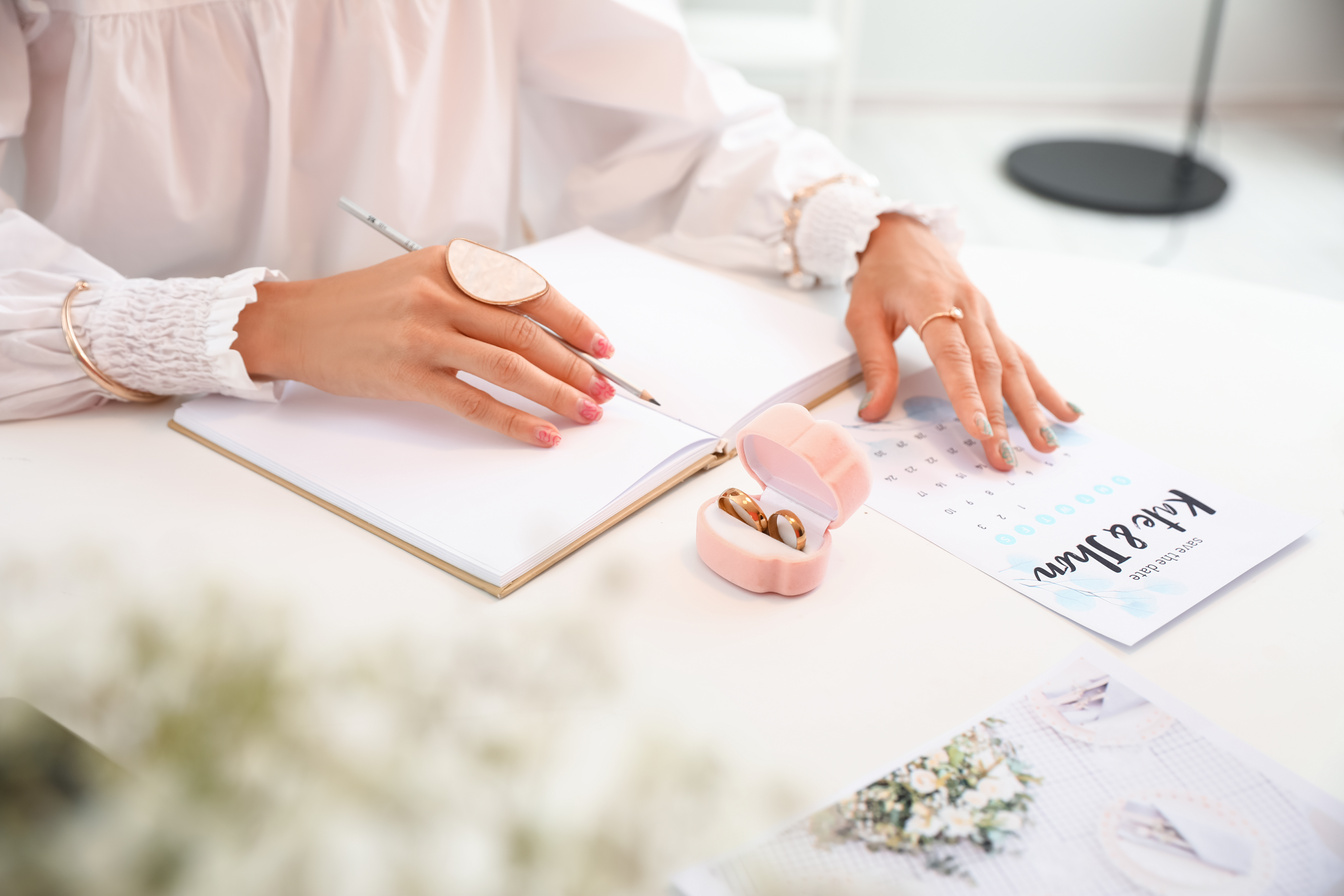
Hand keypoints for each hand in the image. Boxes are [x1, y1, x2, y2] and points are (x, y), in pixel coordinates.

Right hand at [233, 246, 615, 446]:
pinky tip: (541, 434)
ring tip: (586, 412)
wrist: (297, 323)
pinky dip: (515, 421)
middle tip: (604, 389)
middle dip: (576, 365)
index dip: (575, 322)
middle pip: (529, 332)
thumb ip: (477, 295)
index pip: (532, 291)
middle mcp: (441, 293)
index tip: (603, 347)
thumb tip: (547, 335)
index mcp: (453, 262)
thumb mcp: (424, 277)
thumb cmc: (366, 304)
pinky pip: (477, 403)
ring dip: (558, 393)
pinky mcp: (408, 375)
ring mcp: (424, 335)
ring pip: (511, 366)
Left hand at [845, 214, 1080, 470]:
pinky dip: (1043, 386)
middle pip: (990, 369)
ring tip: (1047, 444)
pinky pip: (1022, 356)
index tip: (979, 431)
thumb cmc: (881, 275)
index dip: (968, 395)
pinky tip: (1065, 411)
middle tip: (1007, 458)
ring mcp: (986, 314)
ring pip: (1014, 365)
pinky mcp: (993, 321)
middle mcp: (968, 308)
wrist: (903, 234)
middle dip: (1002, 417)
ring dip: (1031, 408)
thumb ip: (874, 364)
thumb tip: (873, 411)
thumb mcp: (863, 315)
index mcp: (933, 303)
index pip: (954, 357)